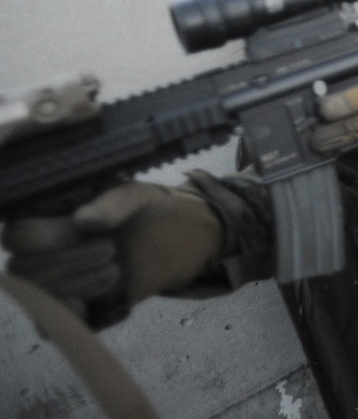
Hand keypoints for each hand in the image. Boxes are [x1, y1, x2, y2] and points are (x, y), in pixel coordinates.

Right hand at [2, 182, 222, 326]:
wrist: (172, 238)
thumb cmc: (142, 210)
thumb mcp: (135, 198)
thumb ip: (112, 205)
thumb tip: (82, 221)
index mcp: (47, 222)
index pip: (16, 237)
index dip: (41, 240)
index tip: (81, 230)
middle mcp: (42, 256)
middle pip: (25, 272)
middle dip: (68, 263)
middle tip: (110, 249)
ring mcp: (56, 285)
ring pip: (42, 300)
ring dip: (80, 286)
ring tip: (116, 270)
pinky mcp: (75, 310)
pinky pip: (57, 327)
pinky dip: (84, 318)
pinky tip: (113, 303)